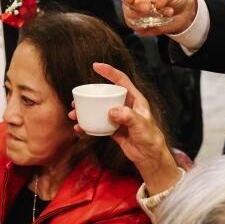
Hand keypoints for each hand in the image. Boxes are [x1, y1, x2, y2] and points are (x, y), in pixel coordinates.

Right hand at [69, 62, 181, 191]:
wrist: (149, 157)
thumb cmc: (150, 138)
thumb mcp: (141, 124)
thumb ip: (127, 116)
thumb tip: (110, 111)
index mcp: (134, 99)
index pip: (121, 80)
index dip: (109, 72)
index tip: (96, 66)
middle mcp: (125, 106)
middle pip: (105, 95)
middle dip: (89, 96)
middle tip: (76, 101)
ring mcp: (118, 118)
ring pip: (99, 110)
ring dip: (85, 111)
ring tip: (74, 115)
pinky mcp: (113, 129)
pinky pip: (98, 123)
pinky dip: (88, 125)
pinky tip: (80, 128)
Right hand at [115, 0, 198, 36]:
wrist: (185, 11)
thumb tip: (158, 1)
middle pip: (125, 2)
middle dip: (136, 5)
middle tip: (148, 7)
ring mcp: (135, 11)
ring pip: (130, 16)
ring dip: (146, 15)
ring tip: (165, 11)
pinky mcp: (140, 25)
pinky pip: (138, 27)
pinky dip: (151, 24)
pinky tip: (164, 18)